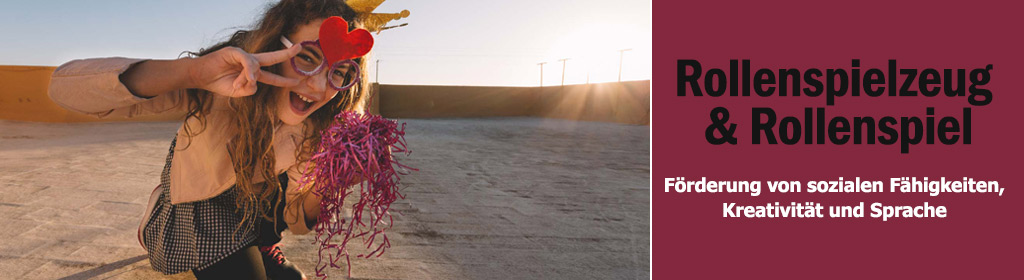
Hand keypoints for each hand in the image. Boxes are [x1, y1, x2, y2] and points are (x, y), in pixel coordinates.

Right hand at [187, 45, 302, 96]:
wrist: (200, 77)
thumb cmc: (218, 83)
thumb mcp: (238, 92)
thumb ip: (250, 89)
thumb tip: (256, 81)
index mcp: (253, 73)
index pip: (272, 77)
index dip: (284, 80)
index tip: (297, 82)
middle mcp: (250, 62)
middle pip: (272, 58)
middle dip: (286, 54)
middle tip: (299, 48)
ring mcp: (243, 56)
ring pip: (255, 66)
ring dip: (247, 78)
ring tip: (237, 85)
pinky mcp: (235, 51)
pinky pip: (247, 61)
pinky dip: (246, 71)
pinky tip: (245, 77)